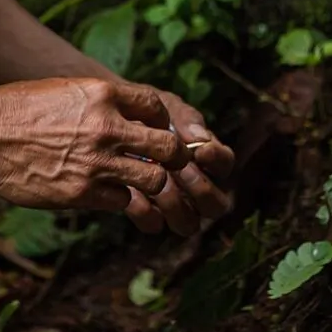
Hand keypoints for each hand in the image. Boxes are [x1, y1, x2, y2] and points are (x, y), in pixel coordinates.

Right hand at [0, 77, 189, 211]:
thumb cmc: (19, 109)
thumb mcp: (66, 90)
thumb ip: (100, 103)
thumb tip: (127, 117)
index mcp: (103, 94)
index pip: (156, 107)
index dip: (163, 122)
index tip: (158, 131)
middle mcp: (106, 127)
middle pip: (168, 147)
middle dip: (175, 158)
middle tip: (170, 164)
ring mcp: (96, 162)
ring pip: (154, 180)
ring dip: (154, 184)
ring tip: (146, 186)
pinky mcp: (81, 193)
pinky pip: (123, 201)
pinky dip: (122, 200)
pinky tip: (111, 195)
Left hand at [124, 89, 234, 236]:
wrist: (105, 125)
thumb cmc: (144, 114)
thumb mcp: (164, 107)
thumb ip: (184, 119)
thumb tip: (200, 138)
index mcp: (205, 157)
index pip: (225, 164)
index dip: (218, 160)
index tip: (200, 149)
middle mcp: (196, 187)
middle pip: (216, 205)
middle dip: (200, 188)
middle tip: (179, 170)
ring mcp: (173, 204)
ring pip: (188, 223)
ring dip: (175, 204)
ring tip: (157, 182)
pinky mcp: (146, 214)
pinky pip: (153, 225)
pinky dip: (144, 211)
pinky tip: (131, 192)